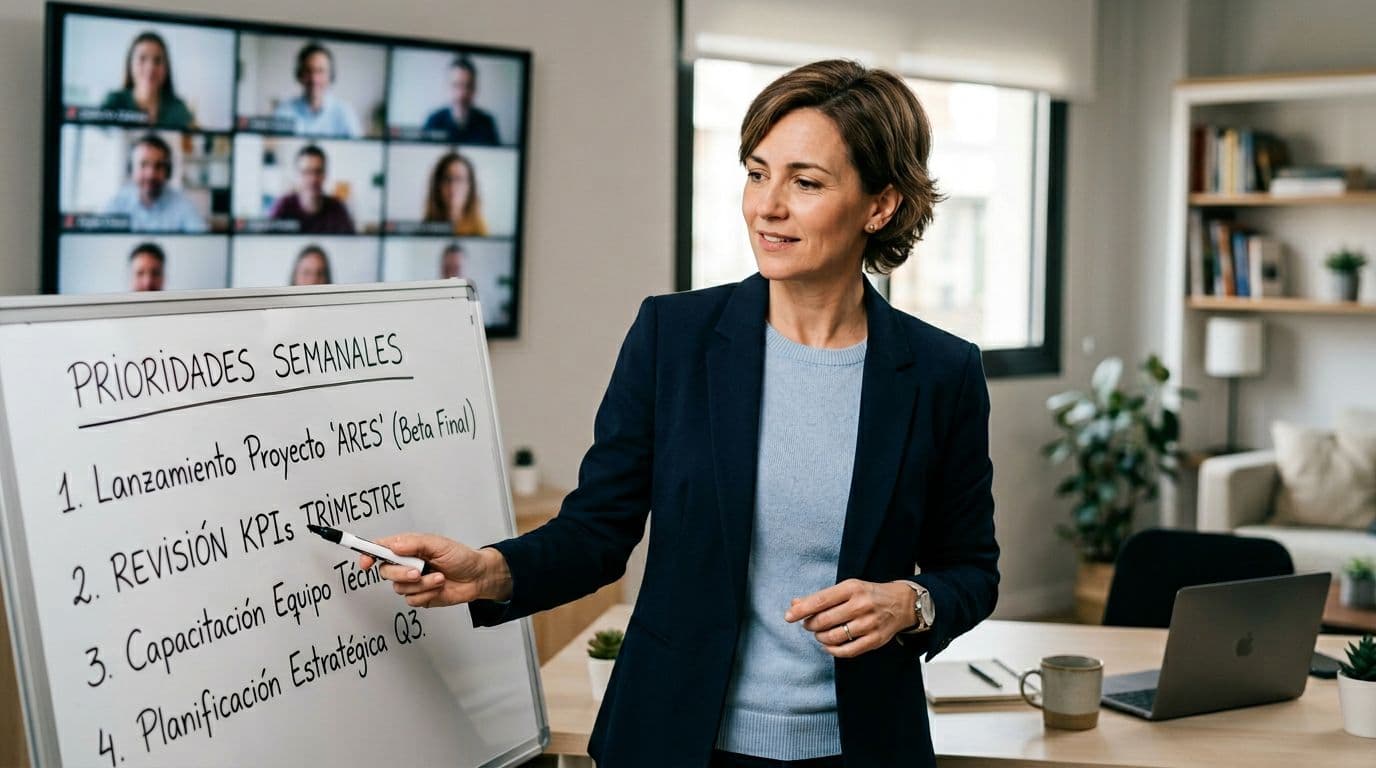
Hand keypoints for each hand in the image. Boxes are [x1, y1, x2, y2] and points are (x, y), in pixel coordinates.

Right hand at [359, 533, 512, 607]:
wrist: (477, 577)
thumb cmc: (460, 557)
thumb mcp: (439, 544)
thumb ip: (415, 544)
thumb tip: (394, 545)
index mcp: (408, 548)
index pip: (380, 549)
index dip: (368, 554)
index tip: (365, 561)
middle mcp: (406, 564)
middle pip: (386, 572)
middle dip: (401, 573)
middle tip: (418, 571)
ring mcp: (412, 582)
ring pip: (399, 588)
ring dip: (421, 584)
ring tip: (438, 577)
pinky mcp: (419, 596)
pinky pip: (412, 600)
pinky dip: (426, 594)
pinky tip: (438, 587)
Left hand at [785, 579, 916, 657]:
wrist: (902, 603)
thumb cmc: (868, 594)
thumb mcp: (847, 588)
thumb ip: (821, 597)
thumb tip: (794, 604)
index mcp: (852, 588)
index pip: (820, 600)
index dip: (801, 610)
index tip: (788, 616)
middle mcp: (861, 605)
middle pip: (824, 620)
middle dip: (810, 625)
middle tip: (809, 624)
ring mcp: (869, 624)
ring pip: (833, 637)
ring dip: (820, 637)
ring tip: (820, 633)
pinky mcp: (875, 640)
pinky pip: (847, 651)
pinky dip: (832, 650)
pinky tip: (829, 645)